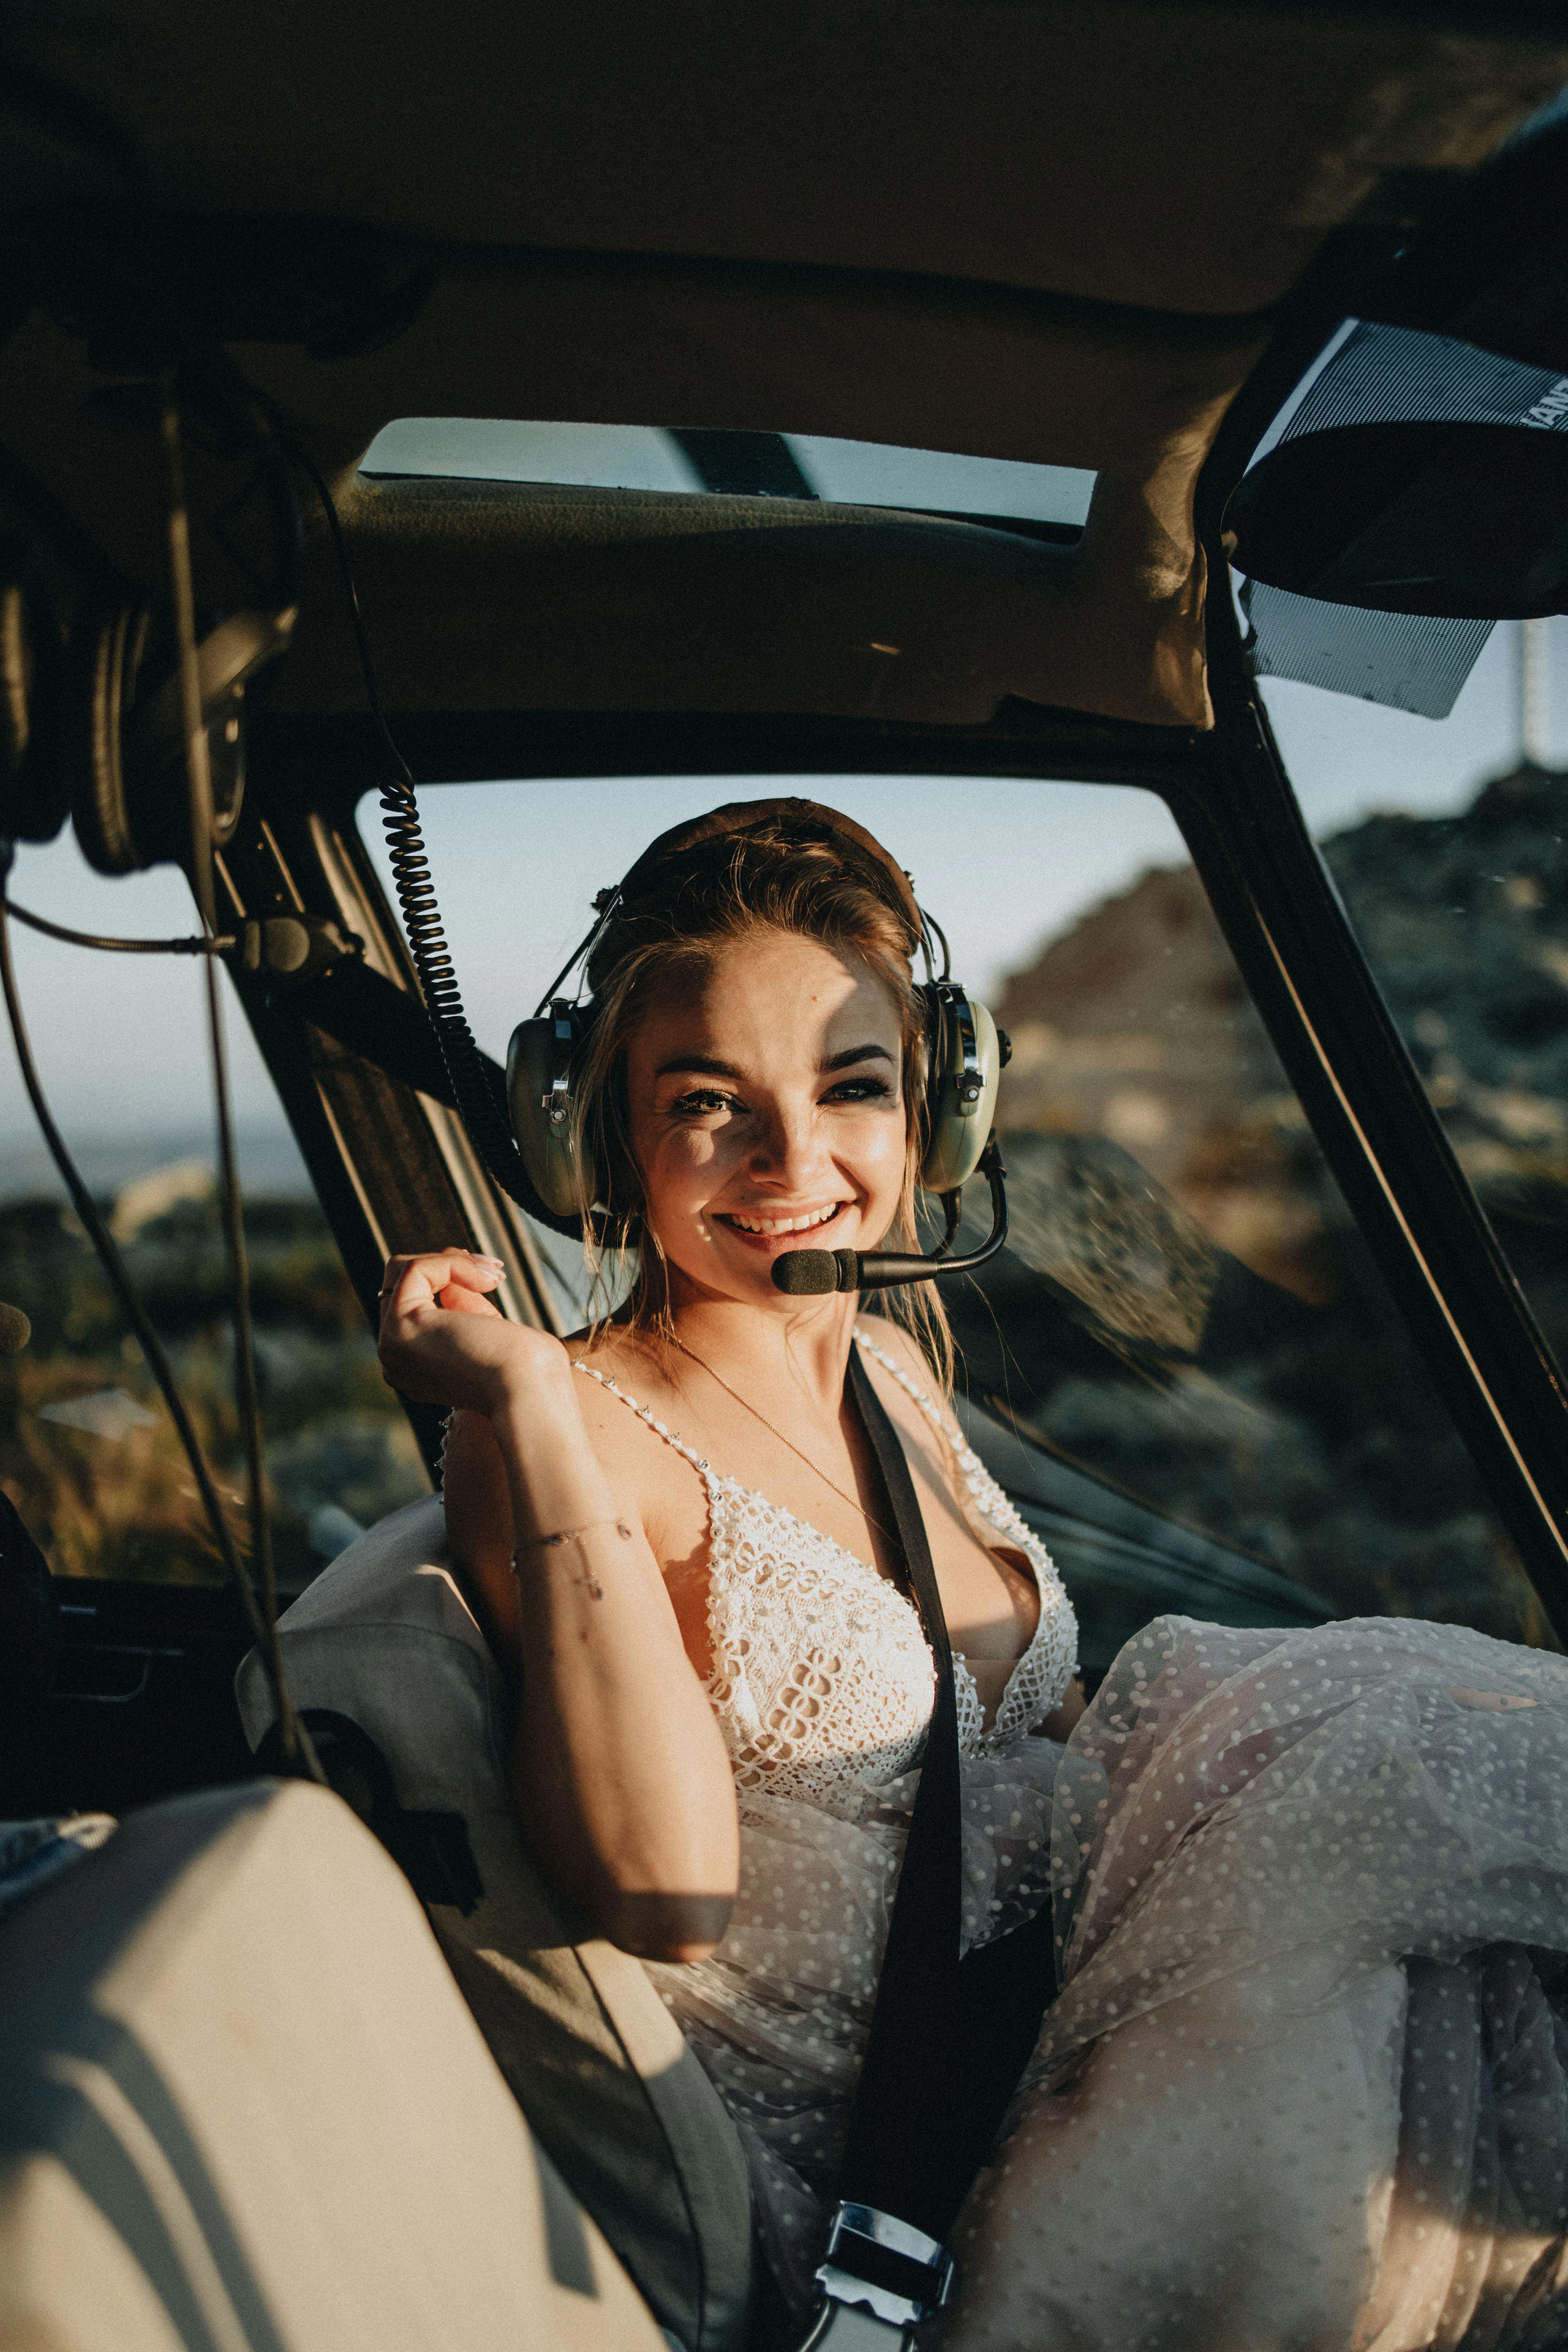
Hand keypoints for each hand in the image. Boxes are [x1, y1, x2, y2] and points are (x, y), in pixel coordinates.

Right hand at [376, 1249, 570, 1413]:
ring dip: (451, 1261)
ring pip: (403, 1271)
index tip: (492, 1279)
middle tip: (490, 1270)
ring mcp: (392, 1345)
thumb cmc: (527, 1372)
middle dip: (447, 1264)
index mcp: (417, 1367)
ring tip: (490, 1274)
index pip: (416, 1304)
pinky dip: (453, 1263)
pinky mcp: (401, 1328)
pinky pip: (415, 1270)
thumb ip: (464, 1309)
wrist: (530, 1393)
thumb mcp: (488, 1333)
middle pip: (402, 1284)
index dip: (452, 1280)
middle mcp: (396, 1359)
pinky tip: (486, 1282)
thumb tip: (452, 1281)